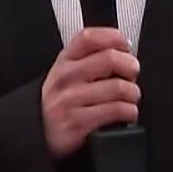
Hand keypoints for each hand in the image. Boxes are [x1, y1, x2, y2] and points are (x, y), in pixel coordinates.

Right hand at [40, 27, 140, 160]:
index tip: (125, 46)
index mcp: (65, 61)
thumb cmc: (62, 102)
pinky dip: (130, 111)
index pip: (89, 38)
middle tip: (132, 75)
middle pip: (110, 59)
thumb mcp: (67, 74)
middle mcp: (66, 78)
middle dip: (131, 67)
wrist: (39, 133)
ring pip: (118, 87)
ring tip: (130, 98)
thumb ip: (90, 58)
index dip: (113, 37)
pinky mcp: (78, 123)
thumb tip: (125, 51)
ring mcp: (70, 100)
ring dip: (133, 93)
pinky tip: (126, 113)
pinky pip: (116, 110)